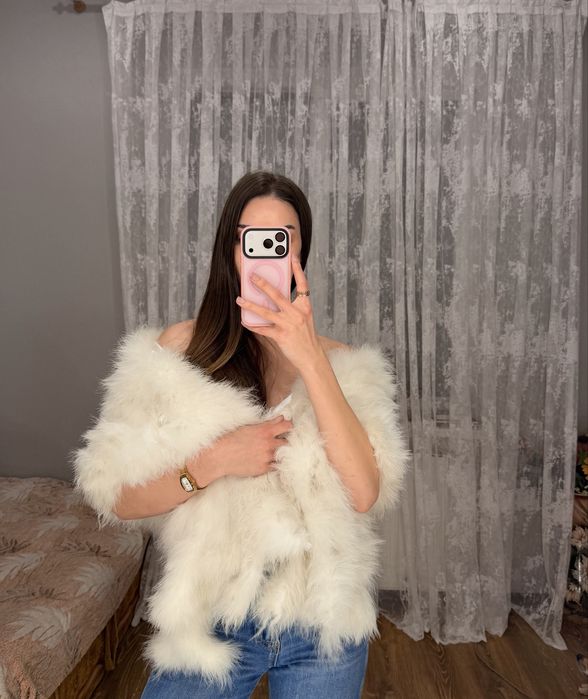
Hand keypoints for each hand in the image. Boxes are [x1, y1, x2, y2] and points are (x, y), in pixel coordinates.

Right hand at [191, 415, 292, 482]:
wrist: (220, 456)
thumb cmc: (231, 438)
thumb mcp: (249, 427)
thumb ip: (268, 423)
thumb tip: (281, 418)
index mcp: (266, 431)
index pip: (287, 426)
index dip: (289, 426)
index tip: (287, 428)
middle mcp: (269, 444)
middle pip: (287, 442)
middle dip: (283, 441)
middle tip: (277, 442)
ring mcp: (267, 457)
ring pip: (281, 455)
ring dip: (278, 453)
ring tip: (268, 452)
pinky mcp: (263, 468)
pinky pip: (274, 466)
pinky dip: (272, 463)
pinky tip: (264, 461)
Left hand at [236, 255, 323, 370]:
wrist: (312, 357)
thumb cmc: (306, 337)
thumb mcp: (304, 319)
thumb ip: (292, 307)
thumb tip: (273, 298)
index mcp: (305, 307)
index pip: (303, 285)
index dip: (298, 270)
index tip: (292, 257)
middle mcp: (297, 314)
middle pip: (278, 295)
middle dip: (263, 284)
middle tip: (252, 276)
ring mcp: (289, 325)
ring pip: (266, 312)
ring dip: (251, 305)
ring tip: (240, 299)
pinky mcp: (281, 336)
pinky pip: (263, 329)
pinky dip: (253, 325)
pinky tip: (244, 320)